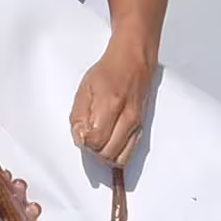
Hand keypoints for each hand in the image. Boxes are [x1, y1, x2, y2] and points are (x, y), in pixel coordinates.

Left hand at [70, 42, 154, 165]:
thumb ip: (78, 116)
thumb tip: (80, 138)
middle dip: (95, 151)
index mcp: (111, 105)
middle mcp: (128, 118)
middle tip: (89, 139)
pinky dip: (119, 155)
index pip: (96, 141)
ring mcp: (137, 125)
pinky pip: (130, 153)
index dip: (85, 141)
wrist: (133, 62)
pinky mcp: (141, 129)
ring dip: (107, 156)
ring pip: (121, 158)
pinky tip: (110, 147)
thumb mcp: (84, 89)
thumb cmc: (109, 72)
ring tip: (100, 143)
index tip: (82, 132)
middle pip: (108, 154)